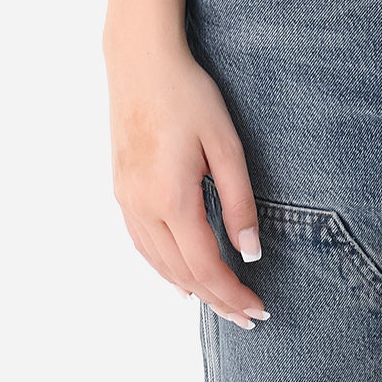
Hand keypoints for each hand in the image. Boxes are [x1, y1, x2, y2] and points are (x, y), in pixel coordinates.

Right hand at [105, 41, 269, 329]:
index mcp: (172, 199)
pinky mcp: (122, 191)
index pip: (207, 267)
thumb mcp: (225, 143)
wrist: (140, 63)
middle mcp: (143, 209)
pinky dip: (165, 269)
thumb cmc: (189, 95)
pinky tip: (180, 279)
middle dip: (217, 300)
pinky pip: (144, 246)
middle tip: (248, 318)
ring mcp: (127, 202)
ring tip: (221, 304)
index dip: (233, 294)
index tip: (259, 310)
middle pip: (182, 274)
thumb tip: (250, 252)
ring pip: (159, 265)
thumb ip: (239, 200)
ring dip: (192, 289)